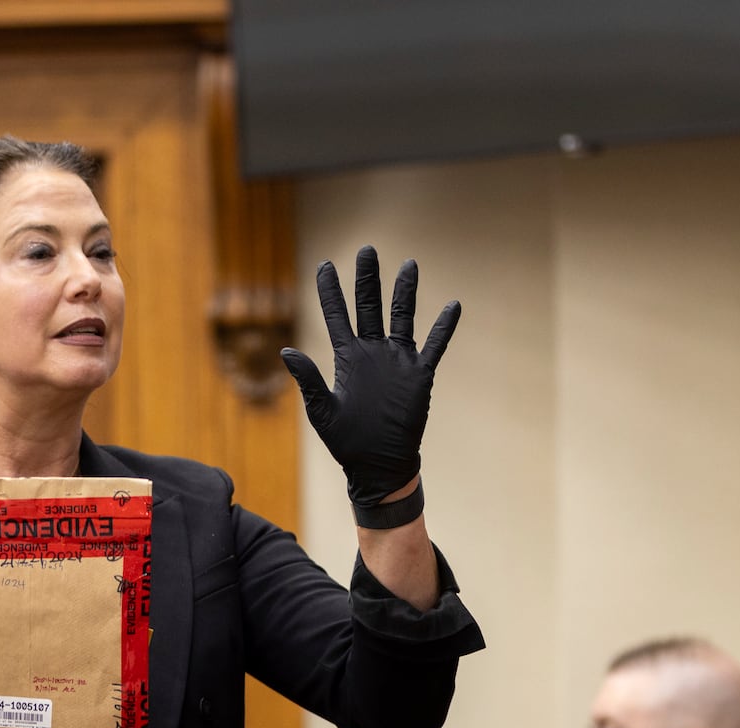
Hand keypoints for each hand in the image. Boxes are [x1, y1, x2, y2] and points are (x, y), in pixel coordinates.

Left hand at [281, 246, 460, 518]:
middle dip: (367, 278)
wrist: (378, 465)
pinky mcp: (419, 375)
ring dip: (405, 292)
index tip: (325, 264)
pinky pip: (434, 346)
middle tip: (367, 249)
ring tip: (409, 265)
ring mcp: (397, 361)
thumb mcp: (322, 410)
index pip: (336, 315)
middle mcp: (372, 352)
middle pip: (370, 305)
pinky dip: (443, 327)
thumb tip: (286, 351)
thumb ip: (309, 379)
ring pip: (402, 317)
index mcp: (347, 357)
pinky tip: (453, 305)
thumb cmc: (346, 442)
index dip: (330, 290)